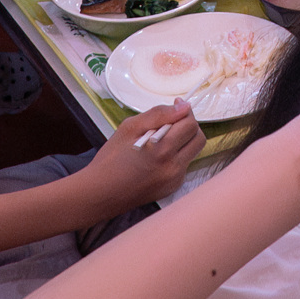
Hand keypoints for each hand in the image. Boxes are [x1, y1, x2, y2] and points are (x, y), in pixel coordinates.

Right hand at [82, 102, 203, 207]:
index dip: (184, 112)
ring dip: (183, 142)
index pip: (190, 124)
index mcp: (162, 149)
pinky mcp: (172, 188)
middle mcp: (173, 166)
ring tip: (162, 140)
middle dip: (188, 126)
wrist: (101, 193)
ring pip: (193, 152)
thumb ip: (159, 114)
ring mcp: (175, 179)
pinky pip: (183, 166)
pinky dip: (176, 157)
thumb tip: (184, 107)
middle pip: (198, 139)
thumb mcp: (129, 128)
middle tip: (172, 122)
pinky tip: (157, 158)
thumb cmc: (111, 159)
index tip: (176, 106)